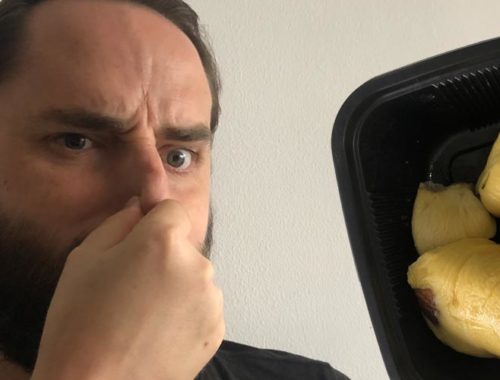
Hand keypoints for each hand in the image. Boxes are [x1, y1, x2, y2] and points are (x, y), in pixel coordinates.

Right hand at [31, 198, 223, 379]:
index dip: (153, 222)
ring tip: (142, 316)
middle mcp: (197, 265)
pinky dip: (185, 313)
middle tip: (131, 287)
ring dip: (176, 285)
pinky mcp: (217, 329)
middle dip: (163, 256)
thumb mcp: (84, 258)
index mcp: (163, 241)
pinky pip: (202, 305)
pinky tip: (157, 332)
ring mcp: (212, 300)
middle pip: (183, 245)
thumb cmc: (80, 323)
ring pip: (194, 276)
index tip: (139, 242)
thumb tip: (140, 206)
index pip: (172, 210)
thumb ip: (119, 221)